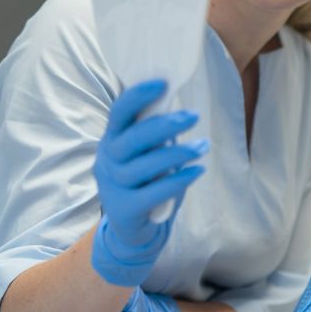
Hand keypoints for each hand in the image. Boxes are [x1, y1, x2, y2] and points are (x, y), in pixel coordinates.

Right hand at [92, 80, 208, 286]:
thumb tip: (181, 107)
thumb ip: (153, 134)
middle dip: (163, 125)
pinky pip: (154, 193)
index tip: (163, 83)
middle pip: (131, 139)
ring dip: (177, 153)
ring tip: (203, 146)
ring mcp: (113, 186)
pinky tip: (197, 171)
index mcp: (111, 140)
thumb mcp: (144, 154)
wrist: (131, 228)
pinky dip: (178, 180)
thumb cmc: (143, 181)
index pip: (119, 113)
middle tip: (194, 116)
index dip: (138, 96)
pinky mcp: (125, 210)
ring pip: (144, 166)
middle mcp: (107, 161)